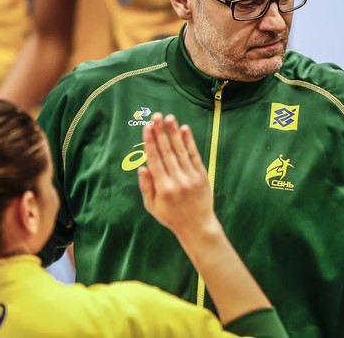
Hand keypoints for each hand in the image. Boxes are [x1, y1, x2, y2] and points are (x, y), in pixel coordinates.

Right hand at [138, 113, 217, 239]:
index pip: (155, 160)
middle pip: (167, 151)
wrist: (197, 226)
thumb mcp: (152, 207)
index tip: (147, 128)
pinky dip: (189, 142)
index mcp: (162, 188)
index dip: (150, 142)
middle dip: (160, 132)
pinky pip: (194, 155)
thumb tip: (141, 167)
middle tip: (156, 116)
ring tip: (169, 118)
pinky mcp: (201, 175)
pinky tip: (184, 130)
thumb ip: (146, 187)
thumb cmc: (172, 217)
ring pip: (180, 151)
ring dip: (174, 133)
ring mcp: (190, 177)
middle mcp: (177, 180)